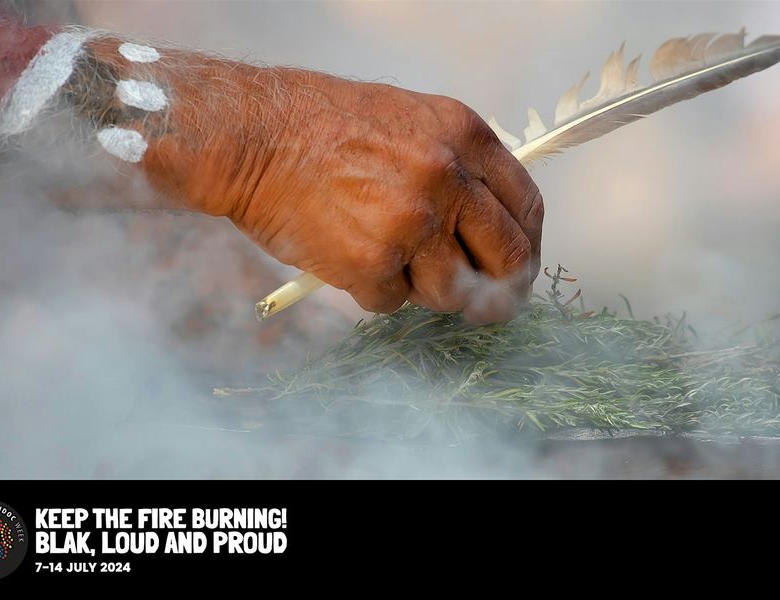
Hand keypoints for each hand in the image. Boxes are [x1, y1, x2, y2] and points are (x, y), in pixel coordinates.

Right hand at [177, 69, 542, 323]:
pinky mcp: (373, 263)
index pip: (526, 207)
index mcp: (464, 137)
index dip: (526, 248)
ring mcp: (412, 223)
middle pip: (506, 258)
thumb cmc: (321, 126)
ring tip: (387, 259)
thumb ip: (458, 164)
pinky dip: (372, 291)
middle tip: (485, 306)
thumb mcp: (411, 120)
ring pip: (452, 291)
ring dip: (425, 291)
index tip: (518, 270)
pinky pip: (392, 303)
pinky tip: (346, 255)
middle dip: (500, 292)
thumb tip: (493, 222)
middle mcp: (447, 179)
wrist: (252, 136)